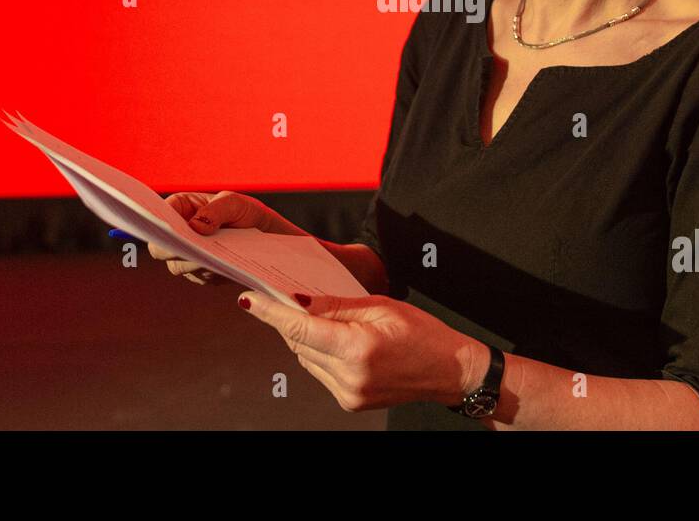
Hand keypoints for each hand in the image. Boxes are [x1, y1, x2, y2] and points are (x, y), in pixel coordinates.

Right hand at [148, 191, 309, 285]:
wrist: (269, 238)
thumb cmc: (249, 213)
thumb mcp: (236, 204)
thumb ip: (216, 211)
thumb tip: (195, 226)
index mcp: (182, 208)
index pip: (159, 214)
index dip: (156, 222)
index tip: (165, 228)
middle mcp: (181, 233)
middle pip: (161, 246)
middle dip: (173, 248)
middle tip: (189, 248)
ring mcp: (189, 255)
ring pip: (178, 265)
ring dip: (193, 262)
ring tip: (212, 257)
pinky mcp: (203, 273)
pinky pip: (199, 276)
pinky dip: (210, 272)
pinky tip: (224, 266)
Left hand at [235, 289, 487, 411]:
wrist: (449, 371)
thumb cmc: (423, 334)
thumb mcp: (382, 306)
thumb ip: (337, 305)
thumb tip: (301, 300)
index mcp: (358, 349)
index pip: (300, 329)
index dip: (271, 313)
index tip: (249, 300)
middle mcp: (349, 377)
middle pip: (299, 344)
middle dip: (290, 320)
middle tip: (285, 298)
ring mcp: (348, 394)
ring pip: (306, 359)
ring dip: (305, 338)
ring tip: (324, 319)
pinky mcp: (349, 401)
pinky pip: (319, 371)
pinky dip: (319, 353)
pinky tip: (336, 340)